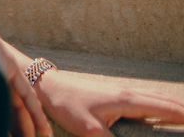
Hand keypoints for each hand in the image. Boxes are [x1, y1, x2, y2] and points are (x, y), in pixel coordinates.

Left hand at [36, 69, 183, 136]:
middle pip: (164, 100)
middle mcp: (127, 93)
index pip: (165, 108)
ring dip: (172, 106)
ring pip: (155, 97)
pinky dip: (158, 103)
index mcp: (127, 100)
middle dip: (183, 110)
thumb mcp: (89, 130)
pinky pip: (144, 97)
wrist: (48, 86)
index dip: (183, 116)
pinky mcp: (113, 93)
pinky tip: (159, 111)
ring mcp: (120, 91)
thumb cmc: (67, 105)